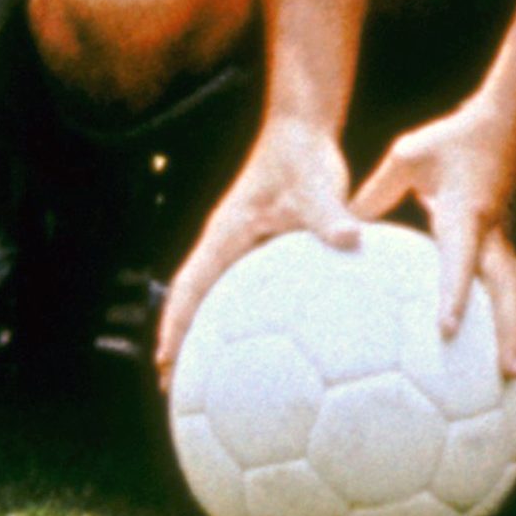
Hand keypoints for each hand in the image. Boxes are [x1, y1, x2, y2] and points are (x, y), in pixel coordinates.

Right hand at [154, 111, 365, 386]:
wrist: (304, 129)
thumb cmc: (302, 156)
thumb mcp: (316, 187)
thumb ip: (331, 216)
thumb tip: (352, 240)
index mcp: (226, 234)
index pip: (191, 286)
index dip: (176, 325)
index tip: (163, 361)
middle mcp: (226, 243)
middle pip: (193, 298)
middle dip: (180, 340)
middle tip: (172, 386)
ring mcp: (242, 245)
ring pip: (215, 295)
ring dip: (206, 332)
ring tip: (205, 378)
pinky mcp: (262, 245)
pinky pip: (243, 289)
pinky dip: (239, 317)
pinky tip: (258, 346)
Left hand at [354, 94, 515, 379]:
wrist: (507, 119)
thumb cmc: (453, 137)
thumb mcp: (408, 156)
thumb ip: (377, 192)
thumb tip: (345, 228)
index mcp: (465, 214)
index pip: (460, 260)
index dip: (454, 293)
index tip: (447, 329)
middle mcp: (493, 235)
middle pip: (509, 290)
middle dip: (512, 333)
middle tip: (509, 374)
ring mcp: (507, 241)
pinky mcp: (510, 245)